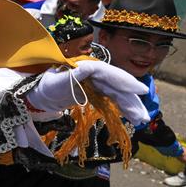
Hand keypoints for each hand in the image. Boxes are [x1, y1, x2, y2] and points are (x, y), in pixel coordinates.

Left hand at [26, 61, 149, 125]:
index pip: (109, 72)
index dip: (125, 81)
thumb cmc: (47, 86)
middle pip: (117, 85)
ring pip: (118, 93)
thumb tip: (89, 67)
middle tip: (143, 115)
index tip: (140, 90)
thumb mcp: (57, 81)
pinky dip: (123, 107)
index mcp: (87, 66)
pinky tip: (132, 117)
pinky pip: (114, 99)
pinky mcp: (98, 91)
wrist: (42, 95)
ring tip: (141, 120)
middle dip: (132, 99)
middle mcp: (95, 72)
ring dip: (130, 106)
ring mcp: (98, 82)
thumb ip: (73, 76)